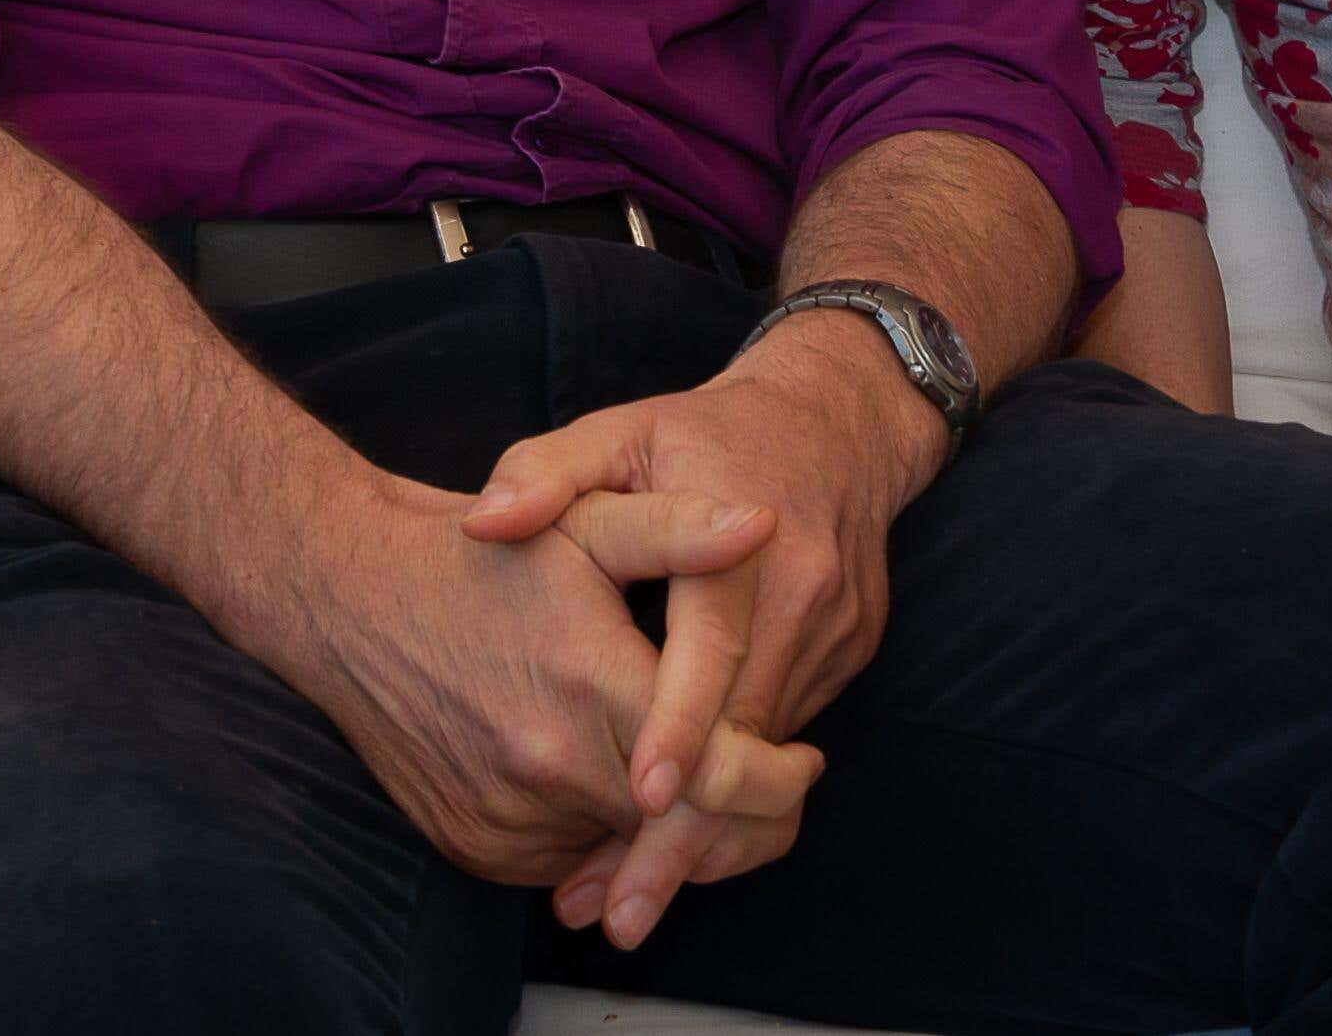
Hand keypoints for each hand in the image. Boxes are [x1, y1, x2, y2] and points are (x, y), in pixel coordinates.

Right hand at [247, 469, 819, 891]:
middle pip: (681, 828)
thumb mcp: (585, 521)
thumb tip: (764, 522)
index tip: (806, 762)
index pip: (720, 774)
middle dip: (741, 811)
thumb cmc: (478, 555)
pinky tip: (610, 776)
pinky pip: (570, 857)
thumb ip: (680, 528)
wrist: (350, 600)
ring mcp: (508, 820)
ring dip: (667, 820)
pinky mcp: (479, 848)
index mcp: (592, 687)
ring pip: (626, 848)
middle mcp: (549, 768)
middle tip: (777, 778)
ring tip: (691, 767)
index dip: (777, 779)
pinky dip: (601, 830)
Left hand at [459, 315, 951, 944]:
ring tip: (621, 895)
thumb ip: (547, 472)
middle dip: (682, 831)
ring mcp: (833, 633)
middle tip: (615, 909)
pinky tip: (674, 835)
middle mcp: (800, 594)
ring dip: (705, 828)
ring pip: (769, 755)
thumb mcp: (622, 430)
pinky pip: (784, 737)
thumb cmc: (706, 433)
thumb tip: (485, 524)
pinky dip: (733, 792)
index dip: (675, 726)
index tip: (634, 795)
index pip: (712, 647)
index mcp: (745, 537)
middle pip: (745, 736)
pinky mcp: (846, 656)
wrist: (838, 422)